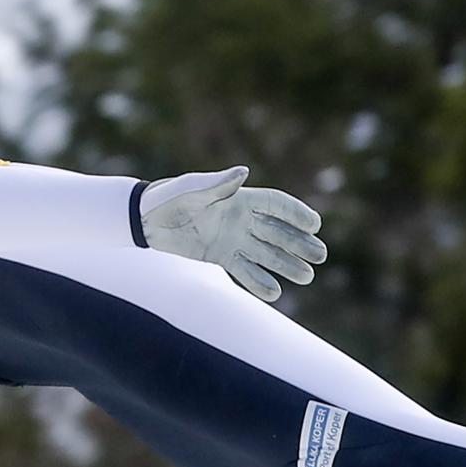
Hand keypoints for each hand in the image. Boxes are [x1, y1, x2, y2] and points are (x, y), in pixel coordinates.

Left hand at [139, 166, 325, 300]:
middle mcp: (241, 219)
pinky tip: (274, 293)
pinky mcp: (221, 256)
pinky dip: (258, 282)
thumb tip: (243, 173)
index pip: (276, 205)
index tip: (315, 225)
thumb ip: (217, 184)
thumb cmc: (168, 198)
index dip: (296, 213)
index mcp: (239, 198)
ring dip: (286, 265)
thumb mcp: (191, 189)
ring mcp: (233, 239)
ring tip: (307, 277)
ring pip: (266, 254)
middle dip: (300, 243)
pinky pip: (244, 271)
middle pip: (278, 232)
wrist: (145, 220)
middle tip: (320, 257)